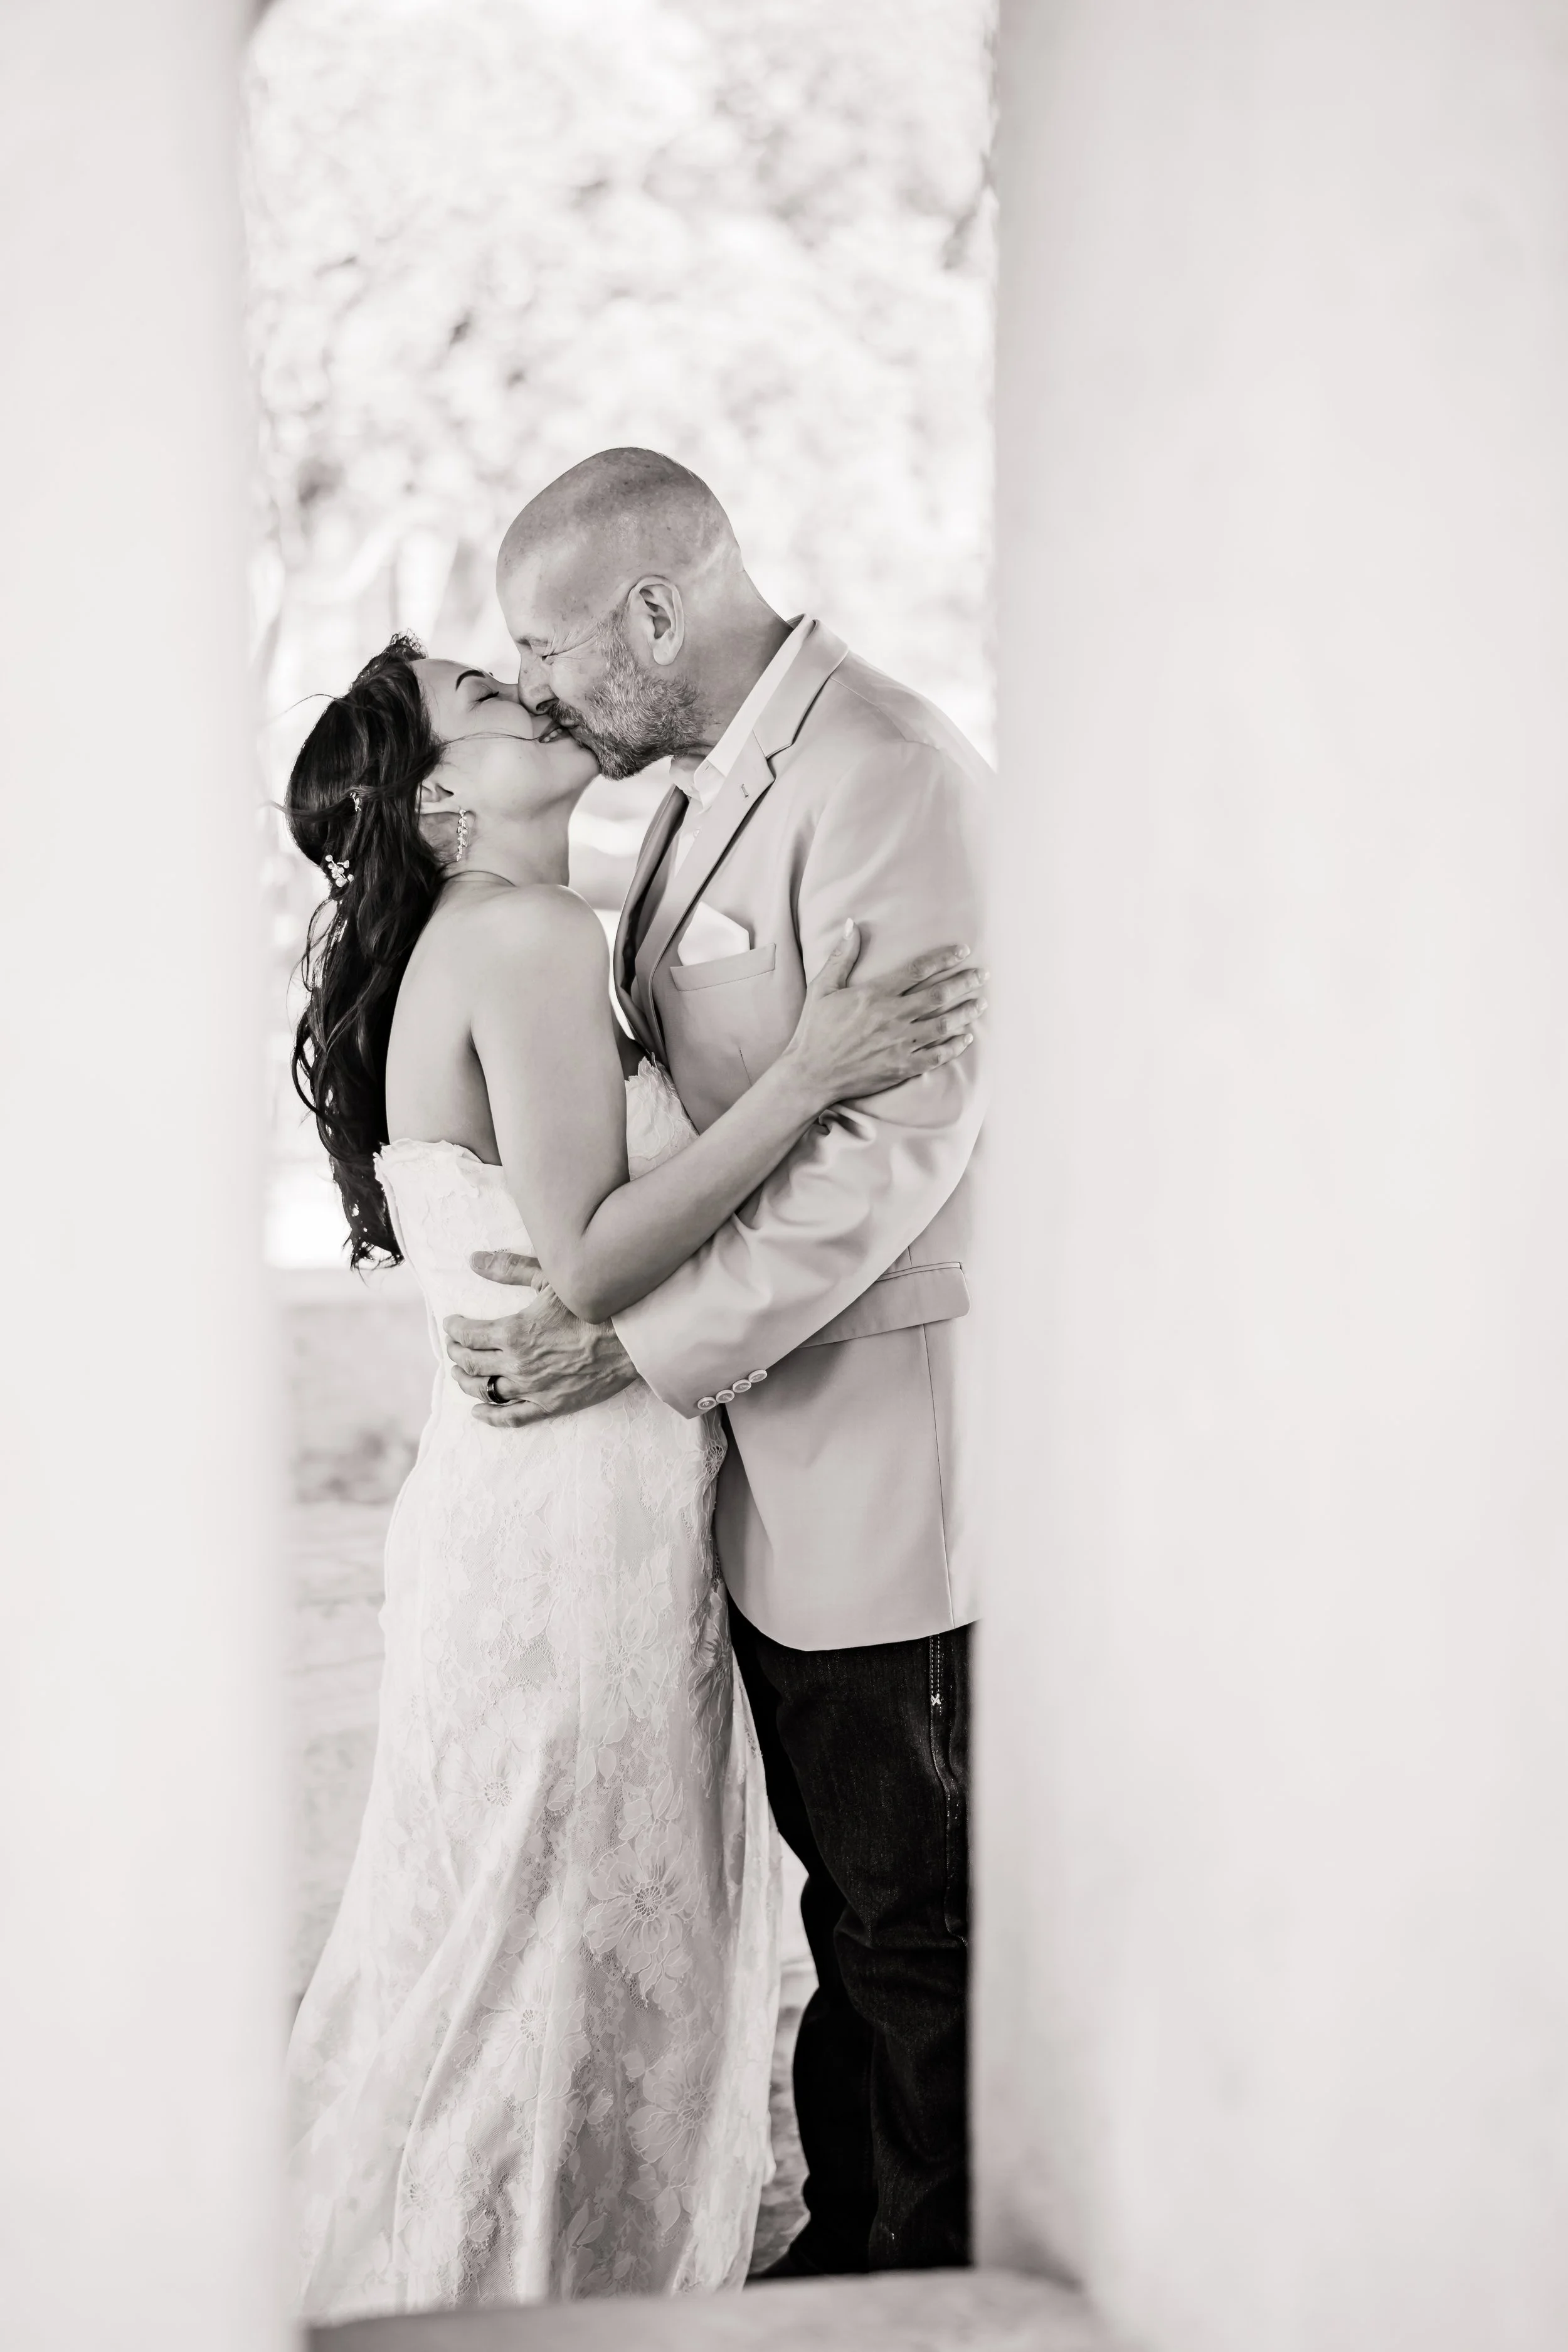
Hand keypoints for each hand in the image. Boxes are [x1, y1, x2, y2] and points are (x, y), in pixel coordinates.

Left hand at [443, 1251, 637, 1425]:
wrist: (630, 1339)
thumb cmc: (592, 1305)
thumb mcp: (549, 1278)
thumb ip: (508, 1268)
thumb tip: (473, 1259)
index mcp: (513, 1332)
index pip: (469, 1334)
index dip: (455, 1328)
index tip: (451, 1323)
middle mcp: (517, 1363)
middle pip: (472, 1363)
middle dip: (456, 1353)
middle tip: (453, 1346)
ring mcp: (532, 1388)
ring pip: (485, 1391)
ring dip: (466, 1382)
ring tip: (459, 1374)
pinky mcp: (550, 1405)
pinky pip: (512, 1417)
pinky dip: (491, 1417)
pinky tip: (477, 1412)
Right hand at [779, 924, 986, 1109]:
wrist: (811, 1074)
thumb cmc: (815, 1029)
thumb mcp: (822, 987)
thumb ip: (842, 955)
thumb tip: (851, 924)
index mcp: (876, 994)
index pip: (919, 969)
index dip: (944, 958)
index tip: (963, 951)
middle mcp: (893, 1017)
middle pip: (939, 995)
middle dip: (965, 983)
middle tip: (983, 975)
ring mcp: (900, 1043)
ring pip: (944, 1024)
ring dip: (966, 1012)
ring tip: (981, 1003)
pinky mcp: (902, 1066)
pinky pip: (937, 1055)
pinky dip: (955, 1046)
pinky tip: (966, 1037)